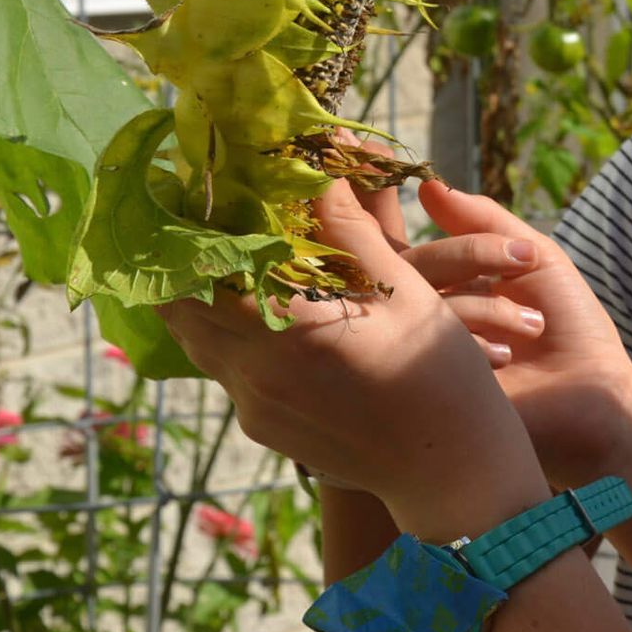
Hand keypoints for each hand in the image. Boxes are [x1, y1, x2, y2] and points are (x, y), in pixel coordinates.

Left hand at [159, 181, 547, 540]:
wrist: (450, 469)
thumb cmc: (440, 372)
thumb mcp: (404, 290)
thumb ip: (350, 230)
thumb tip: (319, 163)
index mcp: (291, 328)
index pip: (200, 271)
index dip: (186, 233)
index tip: (190, 199)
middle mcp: (257, 371)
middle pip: (181, 308)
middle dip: (187, 265)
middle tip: (206, 226)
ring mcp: (254, 405)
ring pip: (198, 341)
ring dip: (206, 302)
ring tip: (231, 266)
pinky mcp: (262, 428)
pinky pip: (227, 371)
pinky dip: (232, 337)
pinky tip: (269, 319)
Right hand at [406, 180, 631, 486]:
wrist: (591, 396)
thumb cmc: (572, 326)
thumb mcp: (536, 259)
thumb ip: (484, 220)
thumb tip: (427, 184)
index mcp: (450, 289)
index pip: (419, 249)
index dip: (457, 242)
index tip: (504, 250)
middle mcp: (427, 319)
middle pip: (411, 269)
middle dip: (469, 259)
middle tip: (521, 271)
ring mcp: (422, 357)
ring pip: (416, 307)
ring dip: (483, 307)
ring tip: (532, 329)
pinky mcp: (424, 392)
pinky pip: (419, 352)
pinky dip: (470, 343)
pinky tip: (507, 358)